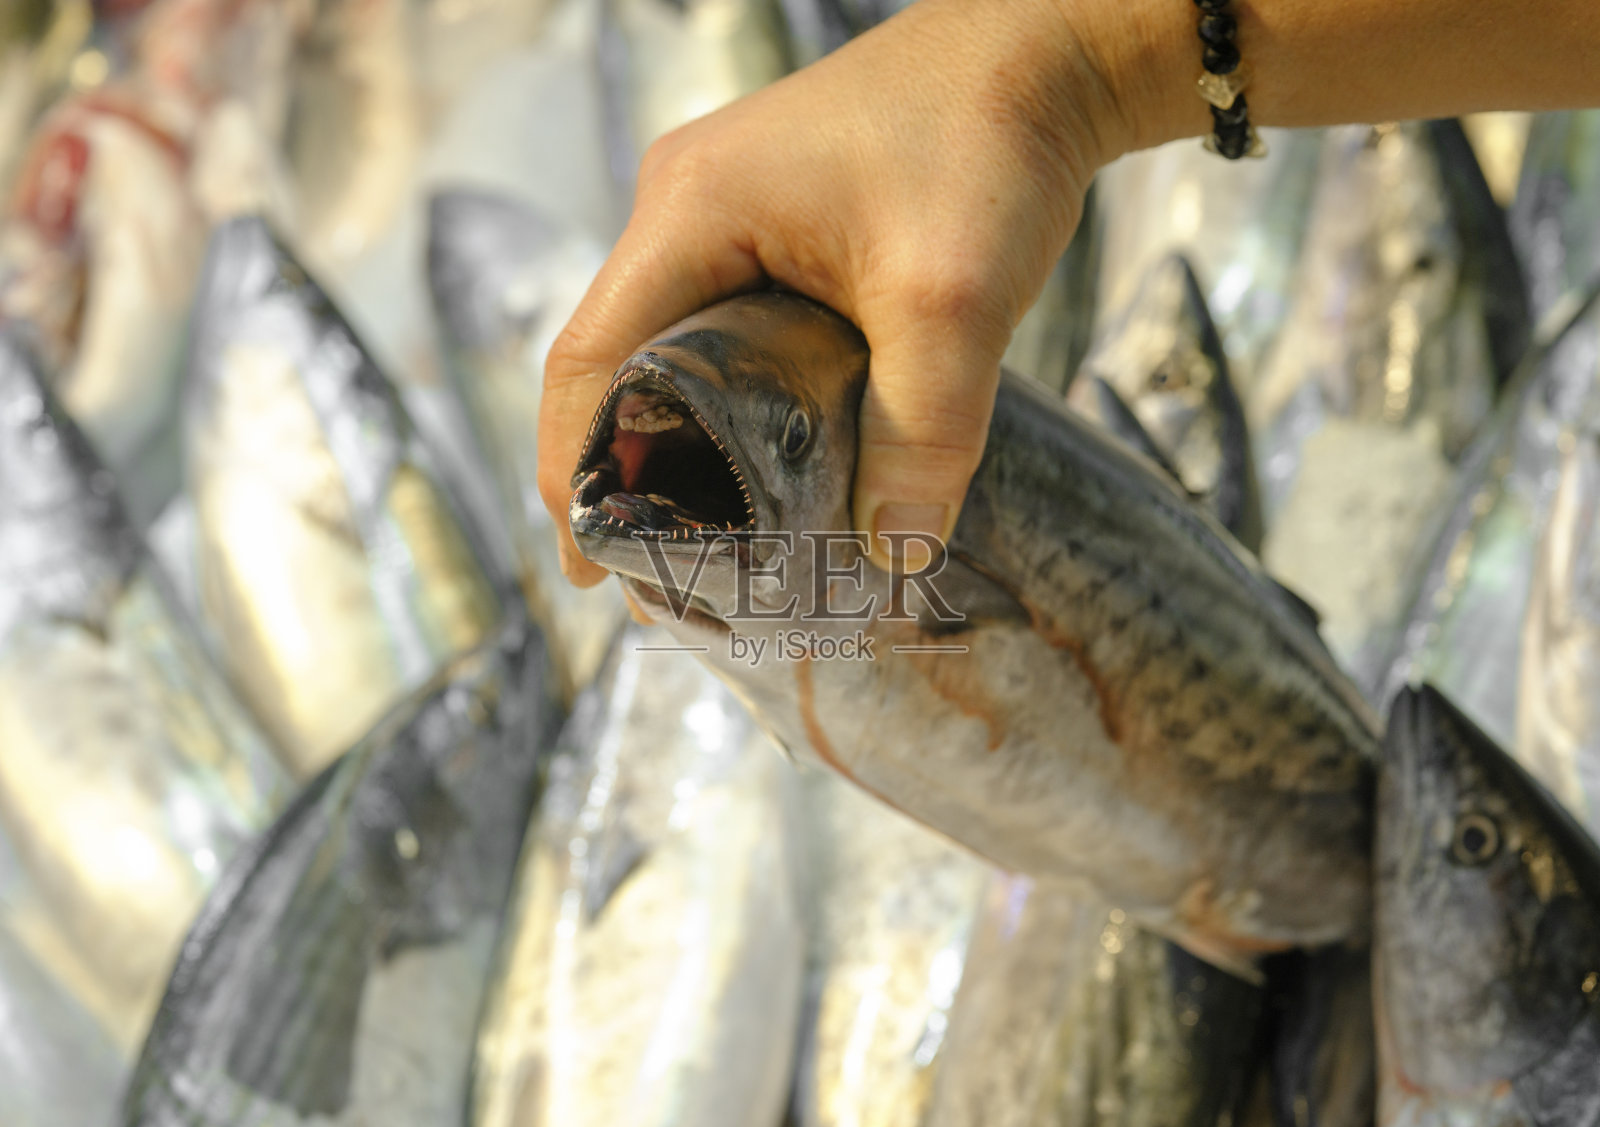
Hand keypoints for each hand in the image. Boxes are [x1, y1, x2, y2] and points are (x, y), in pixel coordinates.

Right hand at [537, 0, 1191, 581]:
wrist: (1042, 54)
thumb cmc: (987, 143)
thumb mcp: (954, 303)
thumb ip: (923, 434)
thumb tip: (894, 558)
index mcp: (689, 212)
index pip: (590, 359)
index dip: (575, 471)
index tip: (591, 567)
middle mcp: (683, 208)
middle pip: (617, 363)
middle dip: (626, 474)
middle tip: (659, 579)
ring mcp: (722, 214)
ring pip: (671, 351)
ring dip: (677, 443)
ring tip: (703, 543)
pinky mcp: (770, 227)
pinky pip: (722, 330)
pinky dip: (726, 405)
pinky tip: (756, 467)